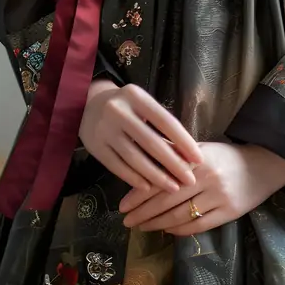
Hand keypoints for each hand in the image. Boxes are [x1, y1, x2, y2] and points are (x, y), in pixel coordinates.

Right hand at [79, 79, 202, 192]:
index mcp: (136, 97)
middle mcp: (118, 111)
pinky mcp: (95, 146)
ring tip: (173, 188)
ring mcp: (104, 130)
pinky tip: (148, 187)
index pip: (166, 122)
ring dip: (156, 176)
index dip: (184, 142)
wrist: (86, 104)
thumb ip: (161, 126)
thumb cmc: (126, 107)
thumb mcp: (142, 106)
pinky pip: (118, 166)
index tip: (198, 159)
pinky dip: (134, 178)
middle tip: (189, 180)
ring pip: (135, 158)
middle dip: (173, 164)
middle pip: (152, 142)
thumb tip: (187, 153)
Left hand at [118, 141, 284, 233]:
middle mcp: (208, 179)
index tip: (123, 205)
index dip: (140, 194)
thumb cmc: (226, 157)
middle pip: (168, 200)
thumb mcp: (200, 149)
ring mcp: (219, 198)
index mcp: (197, 161)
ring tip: (142, 227)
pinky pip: (199, 226)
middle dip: (143, 213)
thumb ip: (175, 153)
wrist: (263, 165)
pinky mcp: (230, 213)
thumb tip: (143, 152)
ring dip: (157, 224)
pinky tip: (167, 231)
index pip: (162, 180)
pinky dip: (179, 230)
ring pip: (181, 216)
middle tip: (126, 221)